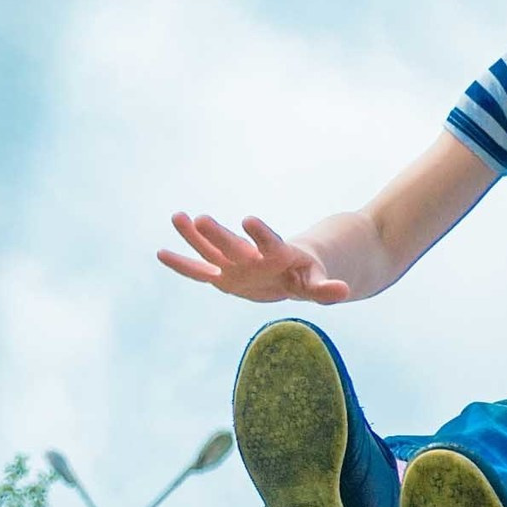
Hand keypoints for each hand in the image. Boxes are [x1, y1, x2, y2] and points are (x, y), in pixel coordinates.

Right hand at [157, 213, 350, 302]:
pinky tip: (161, 253)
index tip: (248, 220)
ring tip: (177, 216)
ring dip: (195, 237)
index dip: (261, 233)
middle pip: (234, 245)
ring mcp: (235, 264)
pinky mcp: (223, 276)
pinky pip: (200, 271)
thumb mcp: (317, 283)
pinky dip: (183, 265)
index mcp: (278, 255)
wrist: (292, 269)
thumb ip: (325, 287)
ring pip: (212, 250)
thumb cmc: (305, 274)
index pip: (270, 243)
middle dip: (219, 234)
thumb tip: (346, 290)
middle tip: (201, 217)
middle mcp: (252, 256)